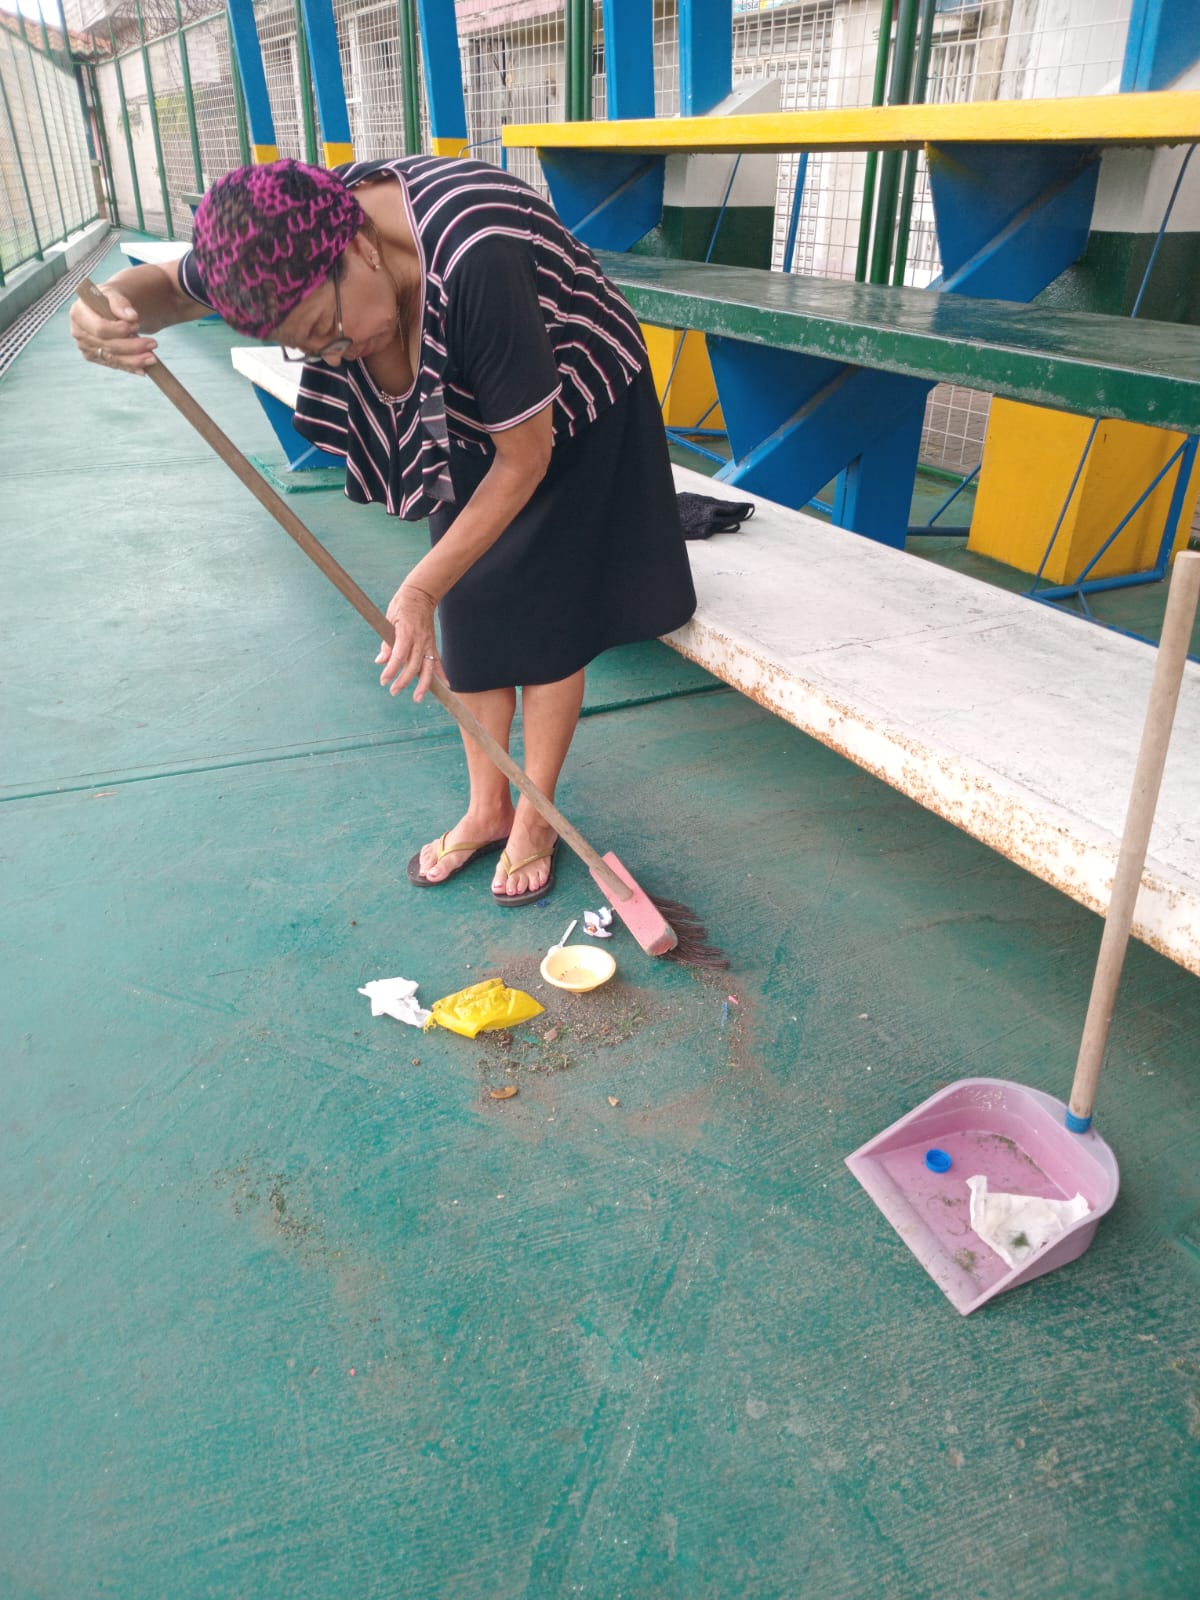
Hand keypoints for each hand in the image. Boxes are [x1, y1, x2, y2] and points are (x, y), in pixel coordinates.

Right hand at [70, 284, 156, 372]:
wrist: (107, 308)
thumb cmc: (109, 300)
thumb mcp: (113, 293)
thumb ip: (120, 303)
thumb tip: (131, 316)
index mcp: (79, 313)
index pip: (100, 328)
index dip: (119, 330)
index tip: (137, 325)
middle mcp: (78, 332)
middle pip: (108, 345)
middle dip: (132, 346)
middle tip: (153, 344)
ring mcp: (85, 347)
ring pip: (111, 358)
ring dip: (134, 360)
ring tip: (152, 358)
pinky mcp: (93, 357)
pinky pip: (113, 364)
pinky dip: (129, 367)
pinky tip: (143, 369)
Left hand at [376, 585, 439, 700]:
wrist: (421, 594)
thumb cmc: (402, 605)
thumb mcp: (390, 619)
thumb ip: (387, 642)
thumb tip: (381, 661)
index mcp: (407, 633)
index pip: (399, 656)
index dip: (391, 670)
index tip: (384, 680)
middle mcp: (420, 640)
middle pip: (413, 666)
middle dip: (404, 681)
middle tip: (393, 691)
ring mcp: (428, 643)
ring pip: (428, 668)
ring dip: (424, 685)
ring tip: (417, 698)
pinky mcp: (432, 644)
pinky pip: (438, 662)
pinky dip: (442, 674)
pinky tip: (446, 686)